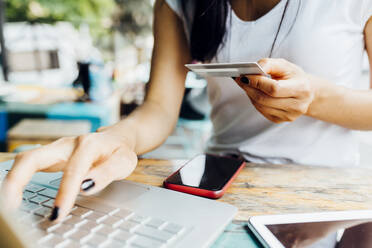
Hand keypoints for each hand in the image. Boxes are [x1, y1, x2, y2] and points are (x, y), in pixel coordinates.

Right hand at [1, 130, 136, 221]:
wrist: (117, 139)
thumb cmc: (120, 152)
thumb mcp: (124, 162)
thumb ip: (106, 173)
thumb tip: (85, 186)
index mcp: (88, 145)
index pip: (73, 171)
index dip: (64, 193)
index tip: (57, 214)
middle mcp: (68, 144)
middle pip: (33, 158)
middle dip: (18, 181)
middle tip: (11, 207)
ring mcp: (57, 148)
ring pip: (26, 160)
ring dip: (13, 181)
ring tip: (9, 205)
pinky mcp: (51, 155)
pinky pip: (29, 165)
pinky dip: (18, 180)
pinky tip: (15, 196)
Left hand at [234, 58, 315, 122]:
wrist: (305, 91)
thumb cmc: (294, 77)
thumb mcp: (284, 65)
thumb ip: (269, 64)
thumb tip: (253, 69)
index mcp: (301, 88)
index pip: (274, 88)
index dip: (257, 82)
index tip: (245, 75)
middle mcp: (297, 105)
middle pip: (265, 99)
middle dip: (249, 88)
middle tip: (240, 79)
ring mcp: (289, 115)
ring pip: (261, 105)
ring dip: (250, 94)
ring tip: (246, 84)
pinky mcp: (280, 120)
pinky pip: (261, 111)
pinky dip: (254, 101)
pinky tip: (254, 93)